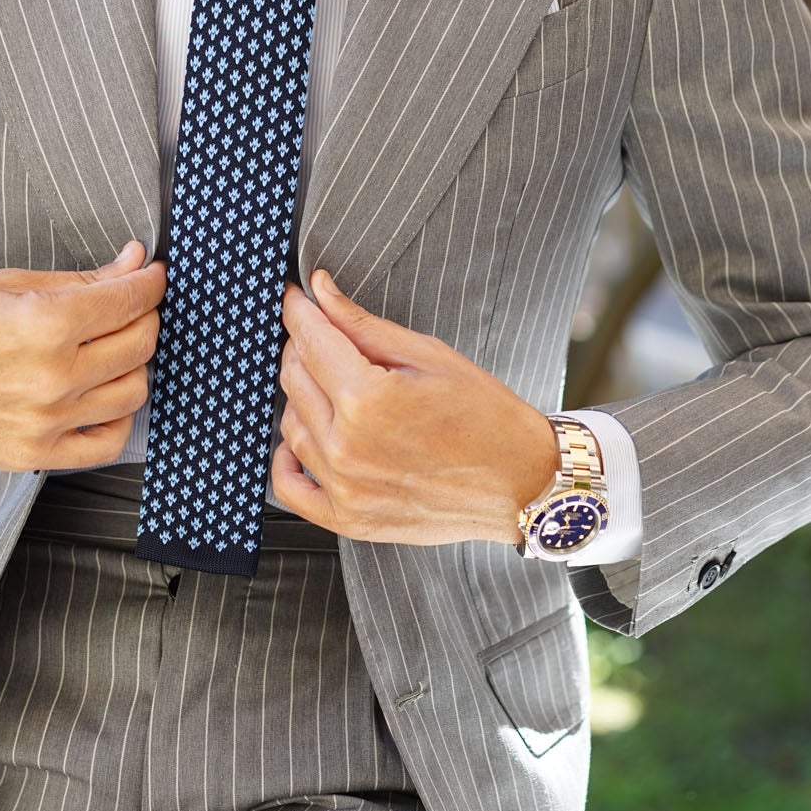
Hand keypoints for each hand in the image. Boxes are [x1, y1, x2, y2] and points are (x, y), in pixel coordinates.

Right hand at [0, 240, 165, 470]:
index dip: (150, 281)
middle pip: (140, 344)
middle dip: (145, 316)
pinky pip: (108, 443)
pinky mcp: (34, 456)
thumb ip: (80, 280)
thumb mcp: (6, 283)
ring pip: (134, 391)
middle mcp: (51, 377)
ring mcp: (46, 423)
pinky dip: (117, 417)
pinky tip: (100, 394)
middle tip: (129, 305)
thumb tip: (135, 262)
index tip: (151, 274)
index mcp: (44, 324)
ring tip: (110, 347)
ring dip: (134, 364)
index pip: (130, 300)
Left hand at [273, 269, 560, 546]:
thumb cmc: (487, 417)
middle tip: (322, 335)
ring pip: (290, 426)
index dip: (299, 310)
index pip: (309, 340)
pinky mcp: (349, 519)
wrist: (522, 483)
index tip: (297, 297)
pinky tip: (305, 439)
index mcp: (367, 399)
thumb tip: (320, 291)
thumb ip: (363, 324)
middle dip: (302, 347)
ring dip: (301, 397)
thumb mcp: (429, 355)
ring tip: (332, 384)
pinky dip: (288, 459)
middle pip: (294, 379)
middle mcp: (346, 446)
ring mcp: (344, 488)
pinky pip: (289, 488)